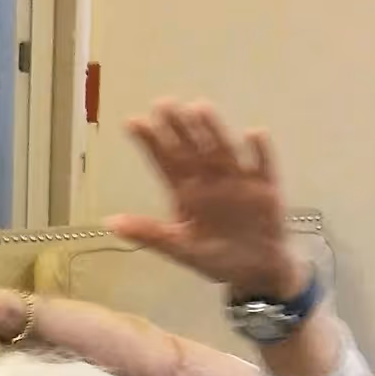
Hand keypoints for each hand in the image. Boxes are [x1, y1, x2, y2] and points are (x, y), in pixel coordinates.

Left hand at [107, 100, 303, 300]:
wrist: (254, 271)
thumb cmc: (214, 257)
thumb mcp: (178, 247)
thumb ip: (148, 233)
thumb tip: (109, 222)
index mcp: (186, 192)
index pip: (165, 162)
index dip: (150, 142)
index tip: (133, 122)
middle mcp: (209, 179)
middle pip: (192, 149)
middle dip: (178, 128)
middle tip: (163, 104)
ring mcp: (237, 180)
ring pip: (223, 151)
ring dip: (213, 131)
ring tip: (200, 108)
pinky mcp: (264, 188)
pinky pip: (262, 166)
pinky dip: (259, 152)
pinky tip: (253, 134)